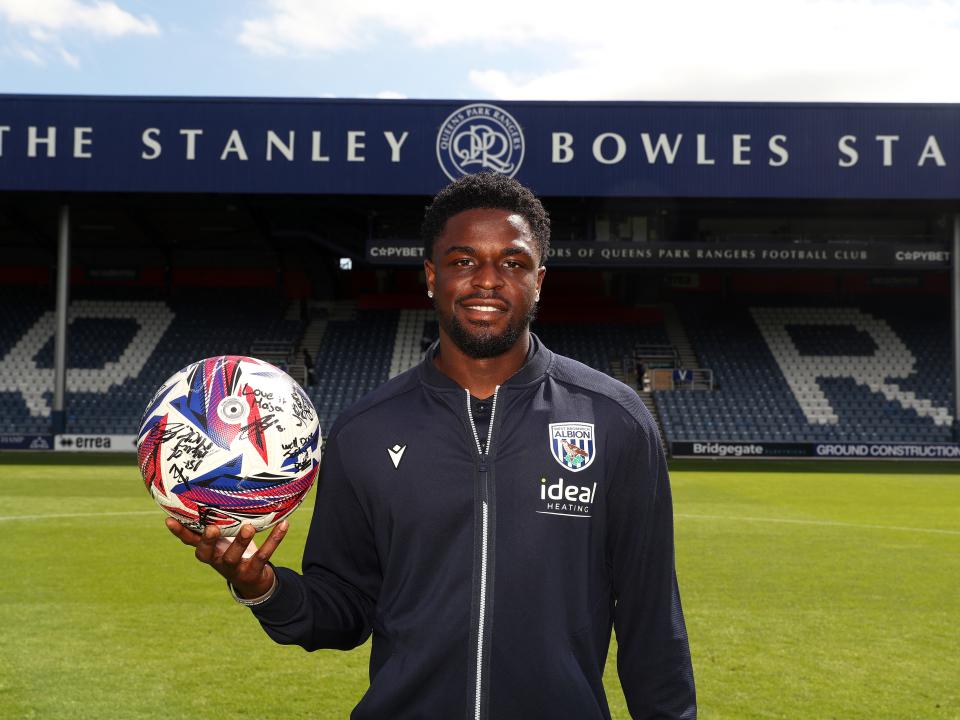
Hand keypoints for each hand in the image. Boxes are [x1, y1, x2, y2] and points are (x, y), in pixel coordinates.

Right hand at [166, 518, 288, 598]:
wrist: (254, 582)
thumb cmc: (234, 551)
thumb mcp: (224, 538)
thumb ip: (217, 519)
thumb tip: (210, 487)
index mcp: (209, 550)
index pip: (189, 541)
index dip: (179, 532)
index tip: (168, 518)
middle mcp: (218, 560)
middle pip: (207, 553)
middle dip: (208, 541)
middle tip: (212, 527)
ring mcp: (235, 568)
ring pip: (235, 557)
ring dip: (242, 542)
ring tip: (249, 527)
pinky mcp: (253, 571)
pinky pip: (264, 555)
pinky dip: (274, 540)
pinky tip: (284, 524)